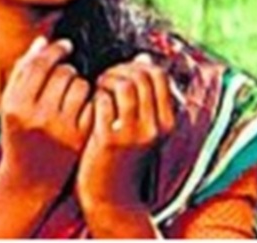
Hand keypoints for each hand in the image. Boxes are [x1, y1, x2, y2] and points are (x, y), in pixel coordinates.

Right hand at [0, 37, 93, 200]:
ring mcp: (60, 128)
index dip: (56, 50)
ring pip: (80, 85)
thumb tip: (43, 41)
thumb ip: (23, 71)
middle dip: (67, 69)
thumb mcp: (11, 104)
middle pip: (63, 72)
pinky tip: (82, 106)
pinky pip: (92, 103)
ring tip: (71, 93)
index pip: (39, 64)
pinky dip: (90, 100)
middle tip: (65, 77)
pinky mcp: (79, 137)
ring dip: (79, 83)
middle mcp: (37, 115)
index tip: (66, 46)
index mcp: (15, 105)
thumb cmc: (19, 135)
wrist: (30, 178)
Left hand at [75, 53, 175, 213]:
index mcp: (167, 121)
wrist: (111, 199)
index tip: (120, 76)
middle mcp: (155, 127)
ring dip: (105, 80)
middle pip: (140, 75)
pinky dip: (93, 97)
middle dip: (118, 70)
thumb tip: (144, 57)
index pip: (158, 74)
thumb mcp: (143, 127)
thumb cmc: (121, 157)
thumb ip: (146, 95)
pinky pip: (102, 101)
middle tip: (104, 82)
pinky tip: (88, 106)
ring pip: (124, 84)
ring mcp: (134, 134)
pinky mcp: (110, 140)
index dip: (135, 66)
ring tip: (97, 91)